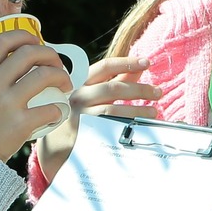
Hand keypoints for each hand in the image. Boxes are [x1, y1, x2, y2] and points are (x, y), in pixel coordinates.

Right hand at [0, 29, 73, 160]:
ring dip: (61, 77)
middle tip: (57, 65)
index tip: (36, 41)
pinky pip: (50, 108)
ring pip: (44, 75)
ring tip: (64, 85)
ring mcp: (6, 104)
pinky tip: (56, 113)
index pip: (3, 41)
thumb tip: (21, 59)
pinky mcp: (19, 124)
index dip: (24, 35)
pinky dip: (59, 109)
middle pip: (29, 53)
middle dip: (50, 54)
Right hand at [36, 56, 160, 181]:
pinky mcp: (83, 135)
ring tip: (153, 112)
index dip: (126, 62)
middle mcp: (78, 97)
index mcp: (81, 83)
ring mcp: (79, 117)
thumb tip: (138, 68)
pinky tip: (139, 127)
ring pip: (113, 110)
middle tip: (158, 92)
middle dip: (139, 89)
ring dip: (137, 110)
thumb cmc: (76, 116)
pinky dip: (127, 127)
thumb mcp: (91, 95)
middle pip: (113, 88)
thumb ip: (114, 80)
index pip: (105, 67)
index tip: (146, 61)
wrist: (53, 148)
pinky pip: (109, 129)